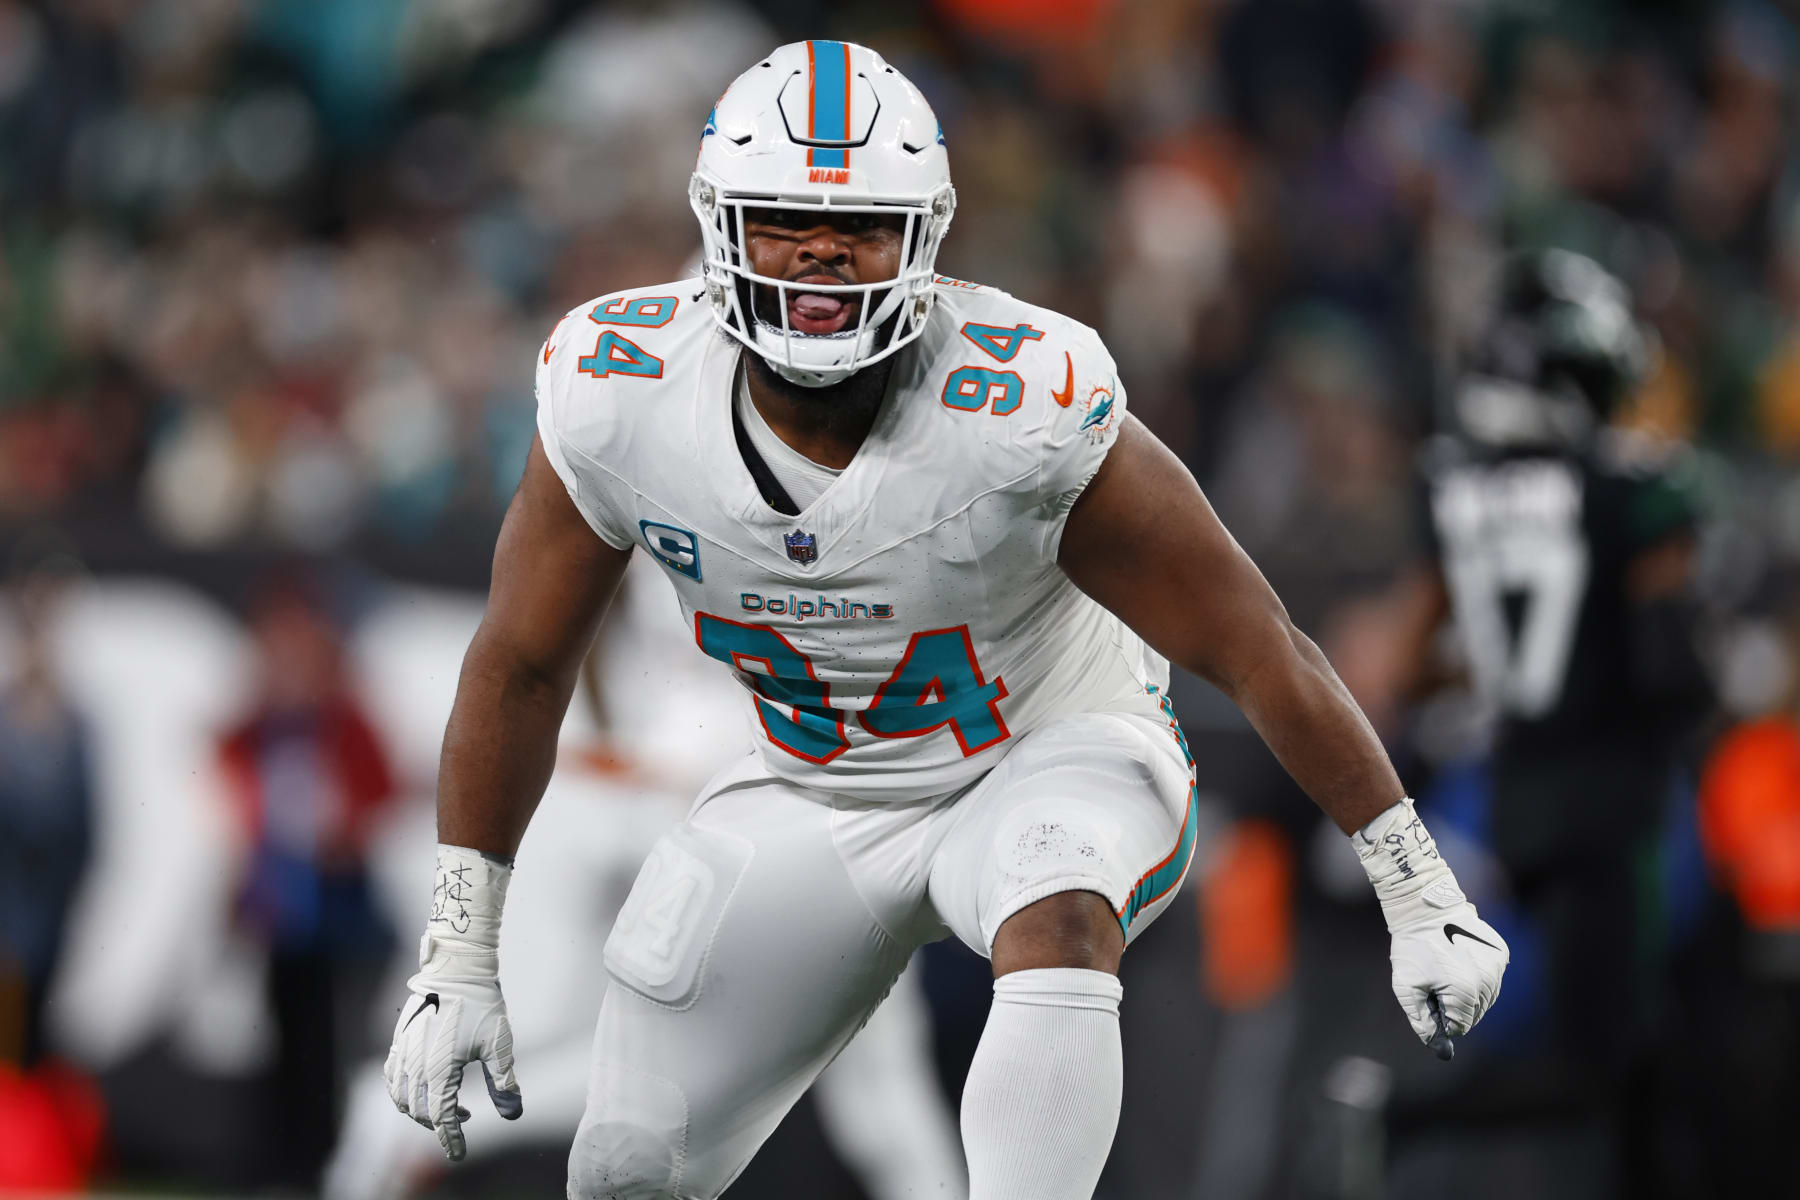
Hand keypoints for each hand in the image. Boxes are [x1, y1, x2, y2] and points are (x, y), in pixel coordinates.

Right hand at [383, 932, 521, 1159]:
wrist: (456, 970)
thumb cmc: (481, 1005)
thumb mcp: (498, 1046)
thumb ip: (504, 1082)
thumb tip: (512, 1114)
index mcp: (440, 1072)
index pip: (442, 1119)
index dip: (450, 1140)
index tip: (458, 1154)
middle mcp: (415, 1067)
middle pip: (420, 1112)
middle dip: (439, 1124)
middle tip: (462, 1120)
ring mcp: (403, 1054)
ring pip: (402, 1099)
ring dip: (420, 1110)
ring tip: (444, 1105)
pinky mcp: (398, 1041)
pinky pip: (392, 1078)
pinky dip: (402, 1092)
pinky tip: (419, 1088)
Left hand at [1386, 897, 1507, 1045]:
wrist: (1426, 907)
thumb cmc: (1412, 947)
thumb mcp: (1406, 986)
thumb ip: (1420, 1019)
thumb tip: (1434, 1044)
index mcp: (1464, 992)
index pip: (1460, 1026)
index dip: (1442, 1018)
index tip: (1430, 999)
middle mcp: (1487, 982)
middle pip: (1474, 1014)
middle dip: (1454, 1006)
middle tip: (1436, 982)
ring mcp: (1497, 966)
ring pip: (1486, 998)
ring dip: (1468, 994)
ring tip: (1447, 970)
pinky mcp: (1501, 953)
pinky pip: (1492, 978)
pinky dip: (1478, 976)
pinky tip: (1461, 960)